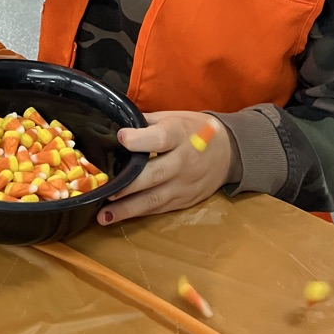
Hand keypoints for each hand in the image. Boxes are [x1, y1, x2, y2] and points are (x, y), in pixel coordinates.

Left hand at [97, 111, 240, 225]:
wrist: (229, 151)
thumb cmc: (193, 129)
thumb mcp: (173, 117)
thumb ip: (146, 122)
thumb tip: (115, 123)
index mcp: (179, 135)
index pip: (160, 139)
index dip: (140, 140)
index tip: (120, 138)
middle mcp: (183, 162)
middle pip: (155, 174)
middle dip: (129, 185)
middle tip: (105, 190)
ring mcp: (184, 185)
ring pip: (155, 199)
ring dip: (128, 209)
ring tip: (104, 216)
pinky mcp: (185, 200)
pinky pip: (159, 208)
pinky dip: (138, 213)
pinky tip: (119, 216)